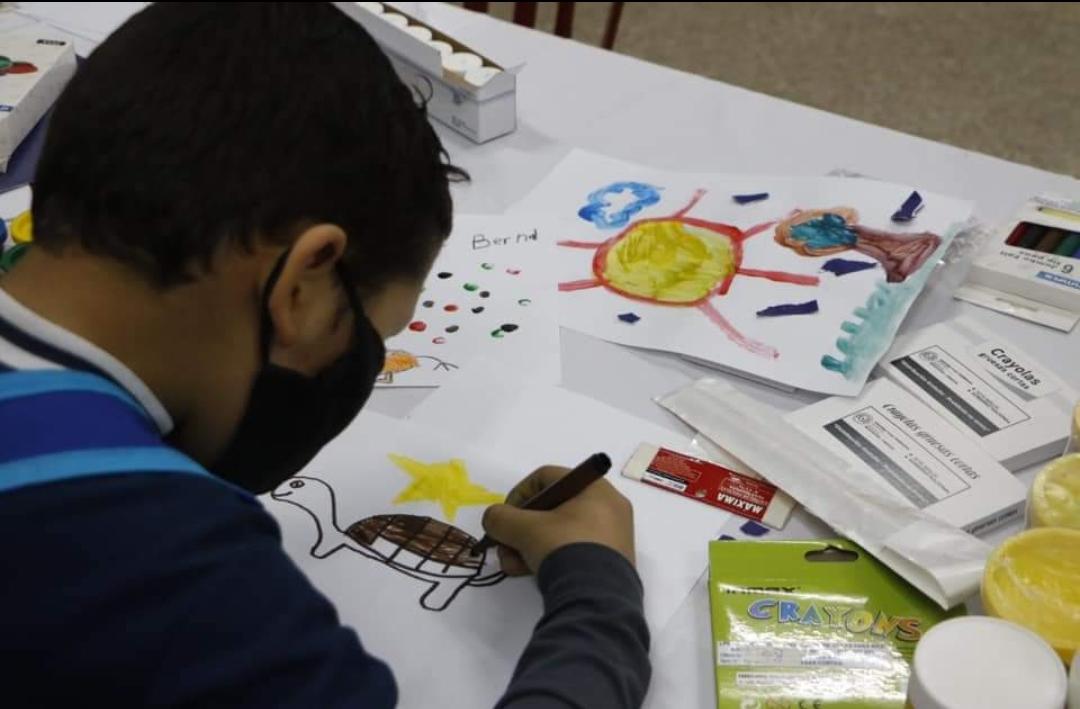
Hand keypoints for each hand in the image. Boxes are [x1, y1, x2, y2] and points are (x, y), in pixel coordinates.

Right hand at [481, 465, 634, 575]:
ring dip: (528, 546)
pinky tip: (530, 574)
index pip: (548, 478)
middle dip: (521, 528)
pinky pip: (573, 552)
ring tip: (513, 565)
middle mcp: (608, 509)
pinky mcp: (609, 565)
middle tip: (505, 545)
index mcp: (596, 489)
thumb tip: (494, 520)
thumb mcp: (525, 529)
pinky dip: (549, 559)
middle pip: (552, 508)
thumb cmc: (564, 548)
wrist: (597, 598)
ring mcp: (611, 539)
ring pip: (559, 533)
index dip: (519, 494)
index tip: (505, 516)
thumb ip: (501, 518)